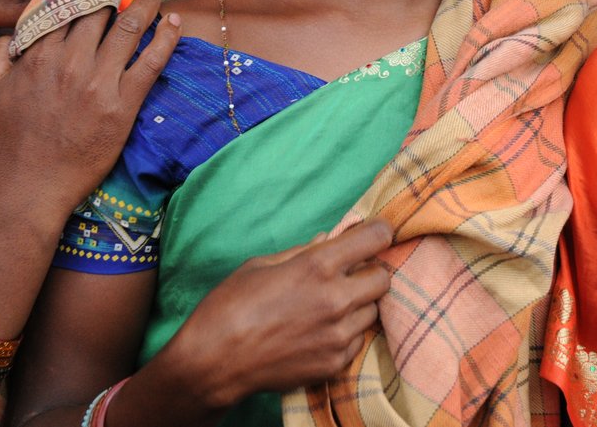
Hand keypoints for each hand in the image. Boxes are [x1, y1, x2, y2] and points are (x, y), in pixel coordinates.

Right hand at [0, 0, 180, 214]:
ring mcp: (99, 82)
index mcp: (38, 56)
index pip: (64, 8)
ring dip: (146, 3)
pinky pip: (151, 61)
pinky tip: (173, 21)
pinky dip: (165, 37)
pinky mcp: (123, 104)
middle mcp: (70, 62)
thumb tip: (13, 33)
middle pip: (99, 12)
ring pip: (129, 28)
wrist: (29, 189)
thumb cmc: (4, 144)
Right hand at [155, 219, 391, 409]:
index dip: (379, 233)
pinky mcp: (335, 363)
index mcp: (317, 266)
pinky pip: (357, 340)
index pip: (375, 238)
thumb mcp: (261, 265)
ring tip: (328, 307)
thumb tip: (329, 238)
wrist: (213, 362)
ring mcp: (338, 335)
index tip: (376, 234)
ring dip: (358, 304)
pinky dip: (346, 333)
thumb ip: (303, 251)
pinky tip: (320, 332)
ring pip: (372, 311)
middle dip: (370, 271)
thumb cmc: (230, 307)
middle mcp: (335, 299)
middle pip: (383, 278)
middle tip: (350, 274)